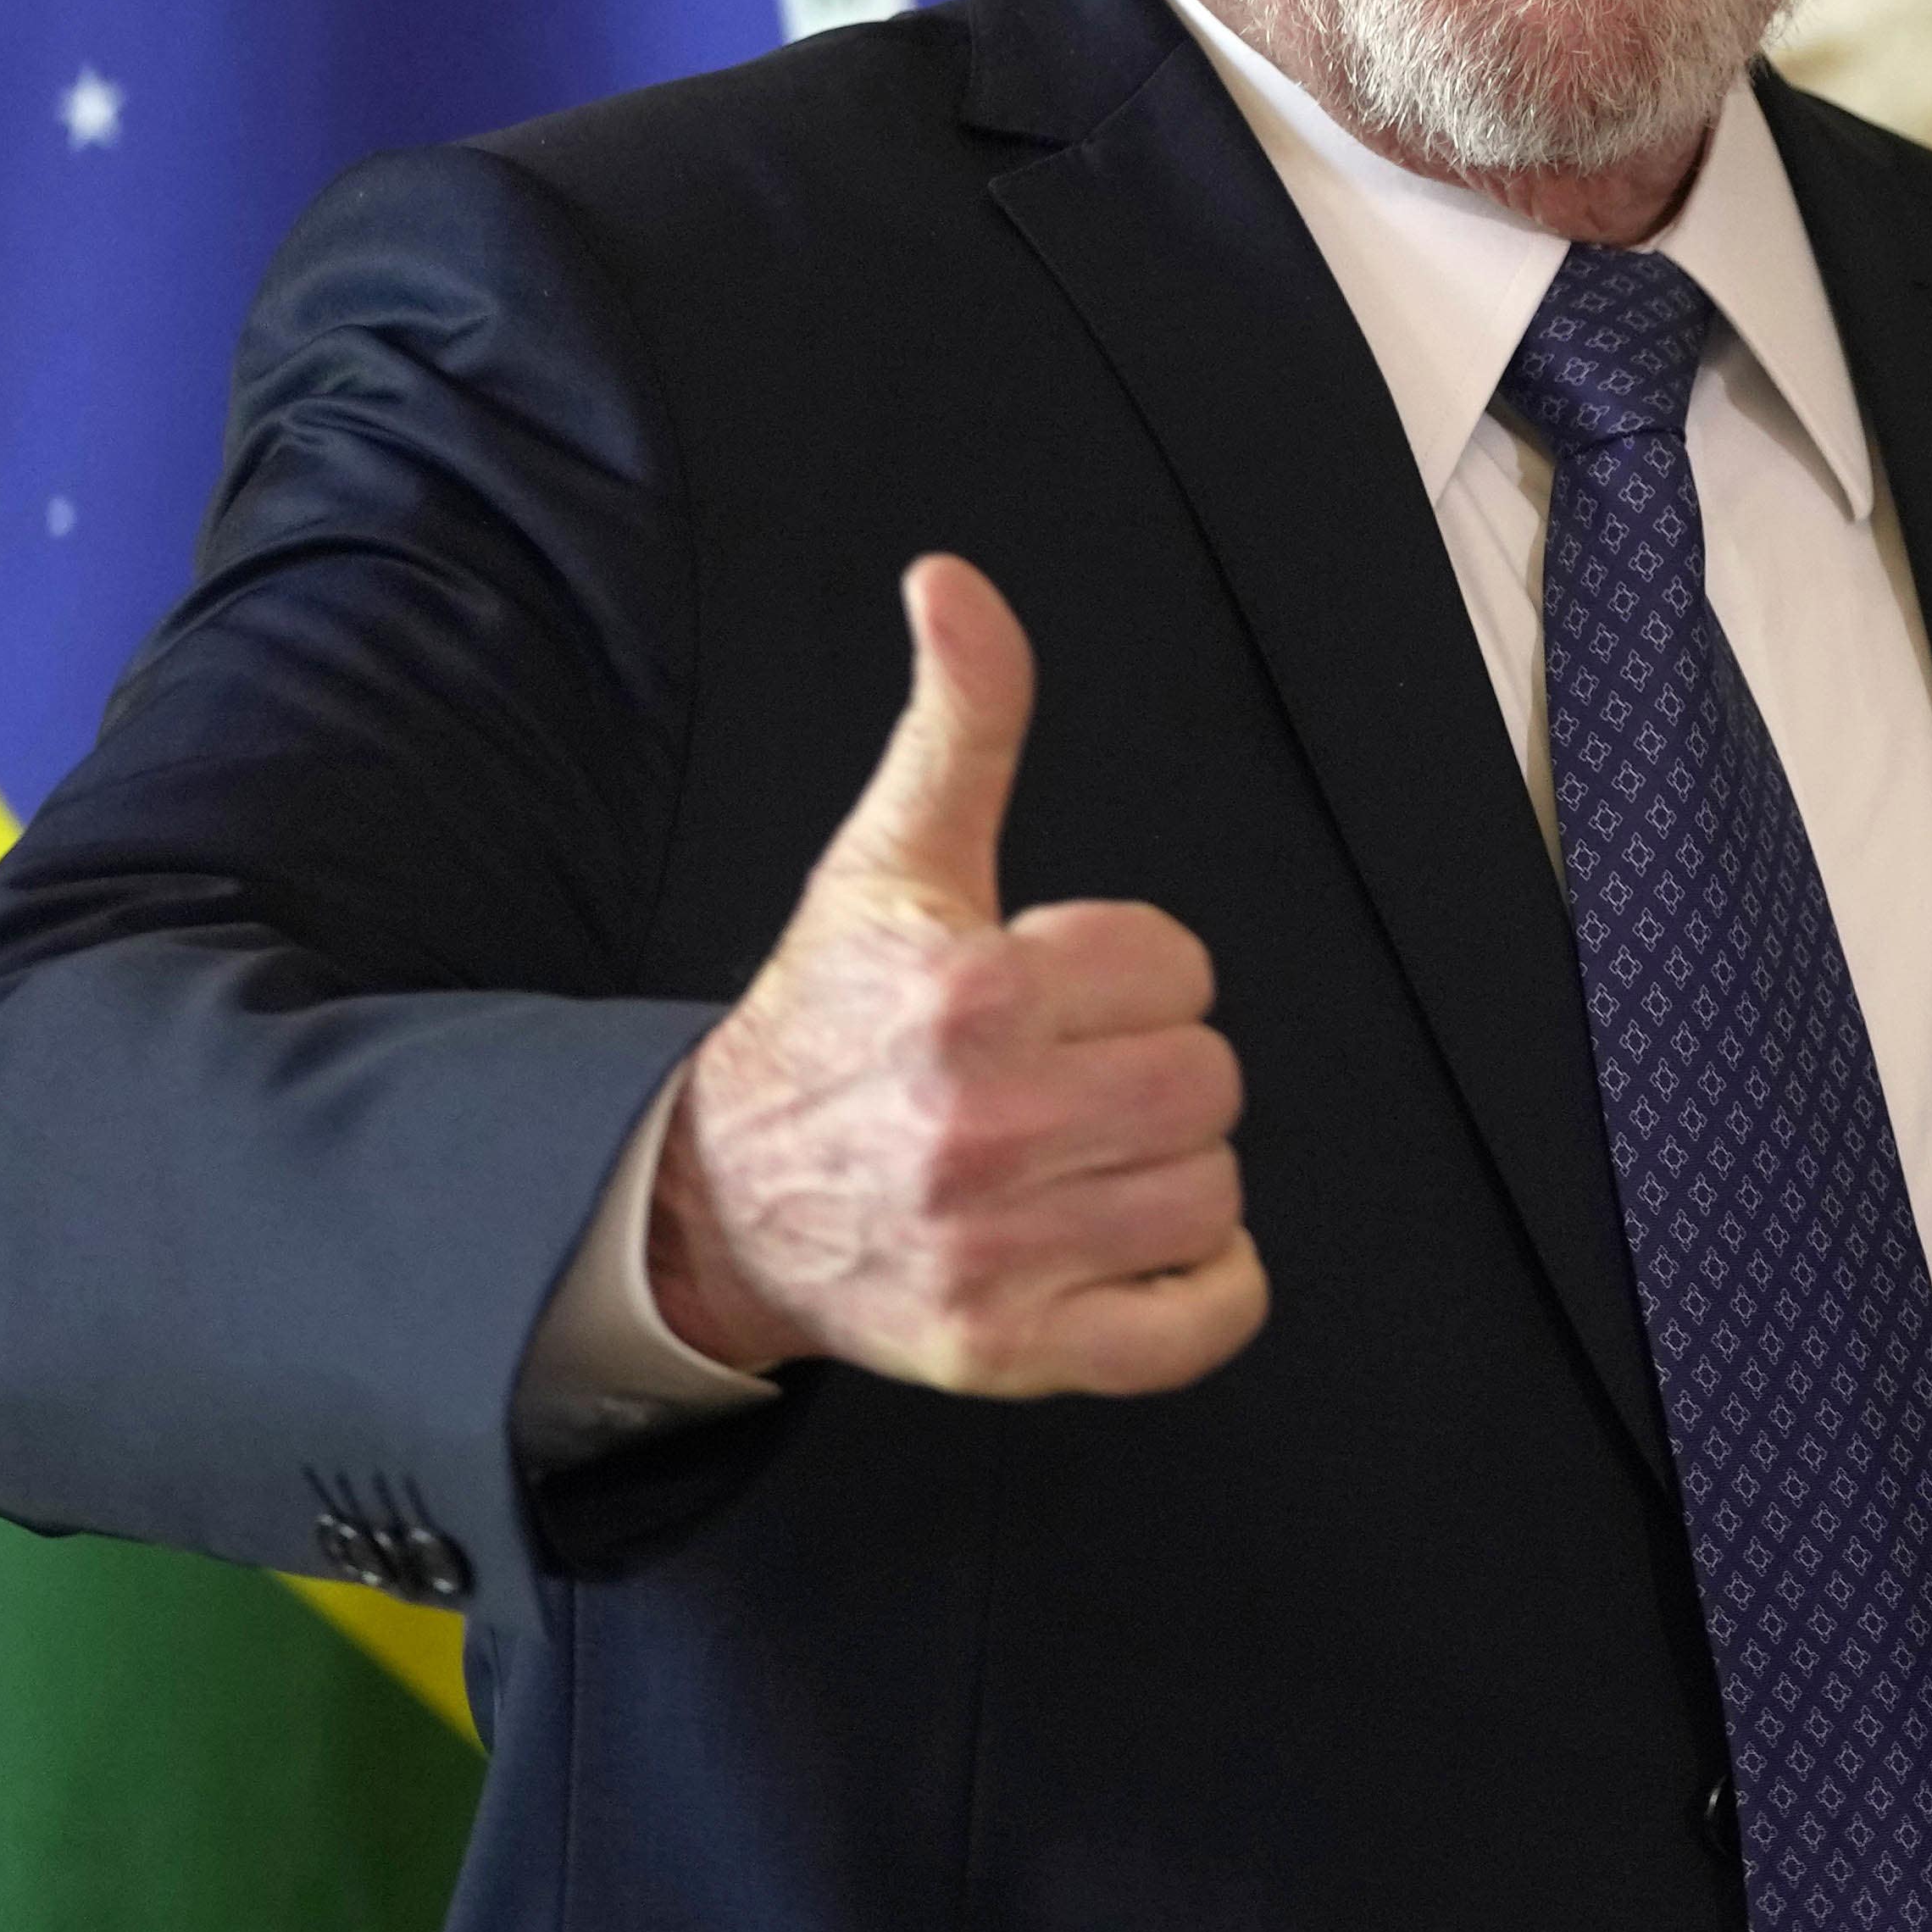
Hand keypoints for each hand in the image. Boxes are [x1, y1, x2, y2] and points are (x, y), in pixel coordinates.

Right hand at [649, 556, 1267, 1394]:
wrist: (717, 1198)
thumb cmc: (830, 1022)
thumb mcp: (889, 860)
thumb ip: (958, 721)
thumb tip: (954, 581)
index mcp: (970, 994)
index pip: (1178, 966)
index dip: (1130, 974)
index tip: (1055, 993)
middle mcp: (984, 1126)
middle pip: (1209, 1079)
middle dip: (1153, 1071)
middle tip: (1066, 1081)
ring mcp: (1000, 1250)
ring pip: (1214, 1191)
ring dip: (1169, 1176)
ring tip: (1076, 1161)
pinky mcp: (1016, 1351)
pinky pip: (1205, 1321)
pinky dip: (1203, 1291)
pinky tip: (1132, 1245)